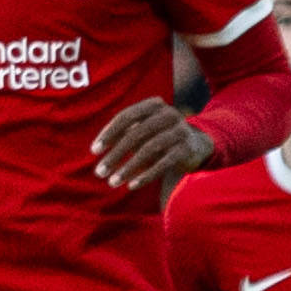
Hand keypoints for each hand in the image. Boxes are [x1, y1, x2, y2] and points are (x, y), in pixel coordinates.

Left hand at [90, 96, 213, 192]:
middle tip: (99, 172)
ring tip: (112, 182)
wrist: (196, 145)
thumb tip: (96, 149)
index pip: (126, 116)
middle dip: (115, 154)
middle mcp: (169, 114)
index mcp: (153, 105)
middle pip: (136, 133)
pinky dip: (146, 175)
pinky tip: (132, 185)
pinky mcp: (187, 148)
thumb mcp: (142, 131)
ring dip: (128, 168)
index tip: (94, 151)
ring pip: (149, 149)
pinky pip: (164, 163)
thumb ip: (123, 135)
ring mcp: (180, 130)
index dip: (108, 133)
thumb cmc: (159, 136)